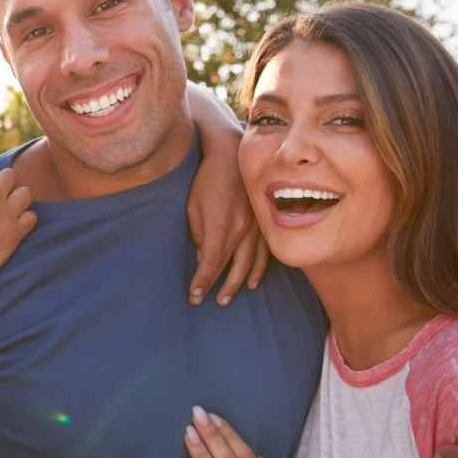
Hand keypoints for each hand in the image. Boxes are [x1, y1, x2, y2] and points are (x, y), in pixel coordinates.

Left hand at [186, 149, 267, 306]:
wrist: (231, 155)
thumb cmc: (206, 180)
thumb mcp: (193, 207)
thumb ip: (198, 234)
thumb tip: (201, 257)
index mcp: (220, 226)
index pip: (209, 263)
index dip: (202, 282)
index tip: (194, 297)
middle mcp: (240, 229)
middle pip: (230, 267)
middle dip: (219, 287)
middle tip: (211, 302)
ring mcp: (255, 226)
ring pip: (250, 262)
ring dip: (239, 282)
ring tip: (228, 297)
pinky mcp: (263, 222)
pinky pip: (265, 251)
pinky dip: (259, 268)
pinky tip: (253, 280)